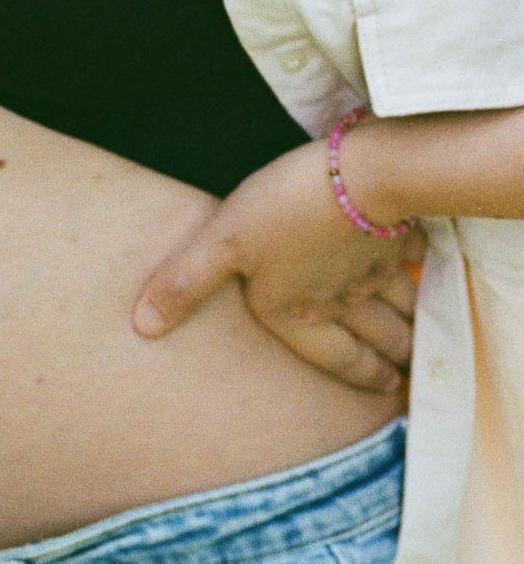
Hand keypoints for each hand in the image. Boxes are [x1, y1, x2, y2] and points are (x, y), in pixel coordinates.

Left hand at [132, 141, 426, 393]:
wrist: (360, 173)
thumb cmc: (286, 210)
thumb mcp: (223, 243)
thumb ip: (184, 285)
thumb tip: (143, 328)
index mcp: (298, 310)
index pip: (334, 357)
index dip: (359, 376)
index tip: (384, 389)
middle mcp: (341, 300)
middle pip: (375, 338)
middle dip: (391, 359)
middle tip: (405, 379)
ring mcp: (374, 268)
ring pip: (398, 305)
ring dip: (410, 325)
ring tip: (418, 340)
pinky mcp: (397, 232)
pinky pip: (410, 257)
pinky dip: (417, 268)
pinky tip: (419, 266)